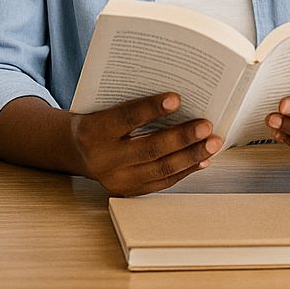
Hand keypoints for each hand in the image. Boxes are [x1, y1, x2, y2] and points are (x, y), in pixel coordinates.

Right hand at [69, 93, 220, 195]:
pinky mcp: (129, 191)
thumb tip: (178, 97)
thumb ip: (132, 101)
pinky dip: (185, 170)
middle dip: (181, 137)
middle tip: (206, 125)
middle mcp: (103, 159)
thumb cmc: (98, 120)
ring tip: (213, 142)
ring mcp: (116, 180)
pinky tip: (203, 158)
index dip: (151, 109)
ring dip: (191, 156)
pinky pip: (162, 182)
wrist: (75, 150)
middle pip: (148, 149)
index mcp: (93, 131)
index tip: (177, 98)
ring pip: (160, 170)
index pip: (125, 118)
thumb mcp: (104, 105)